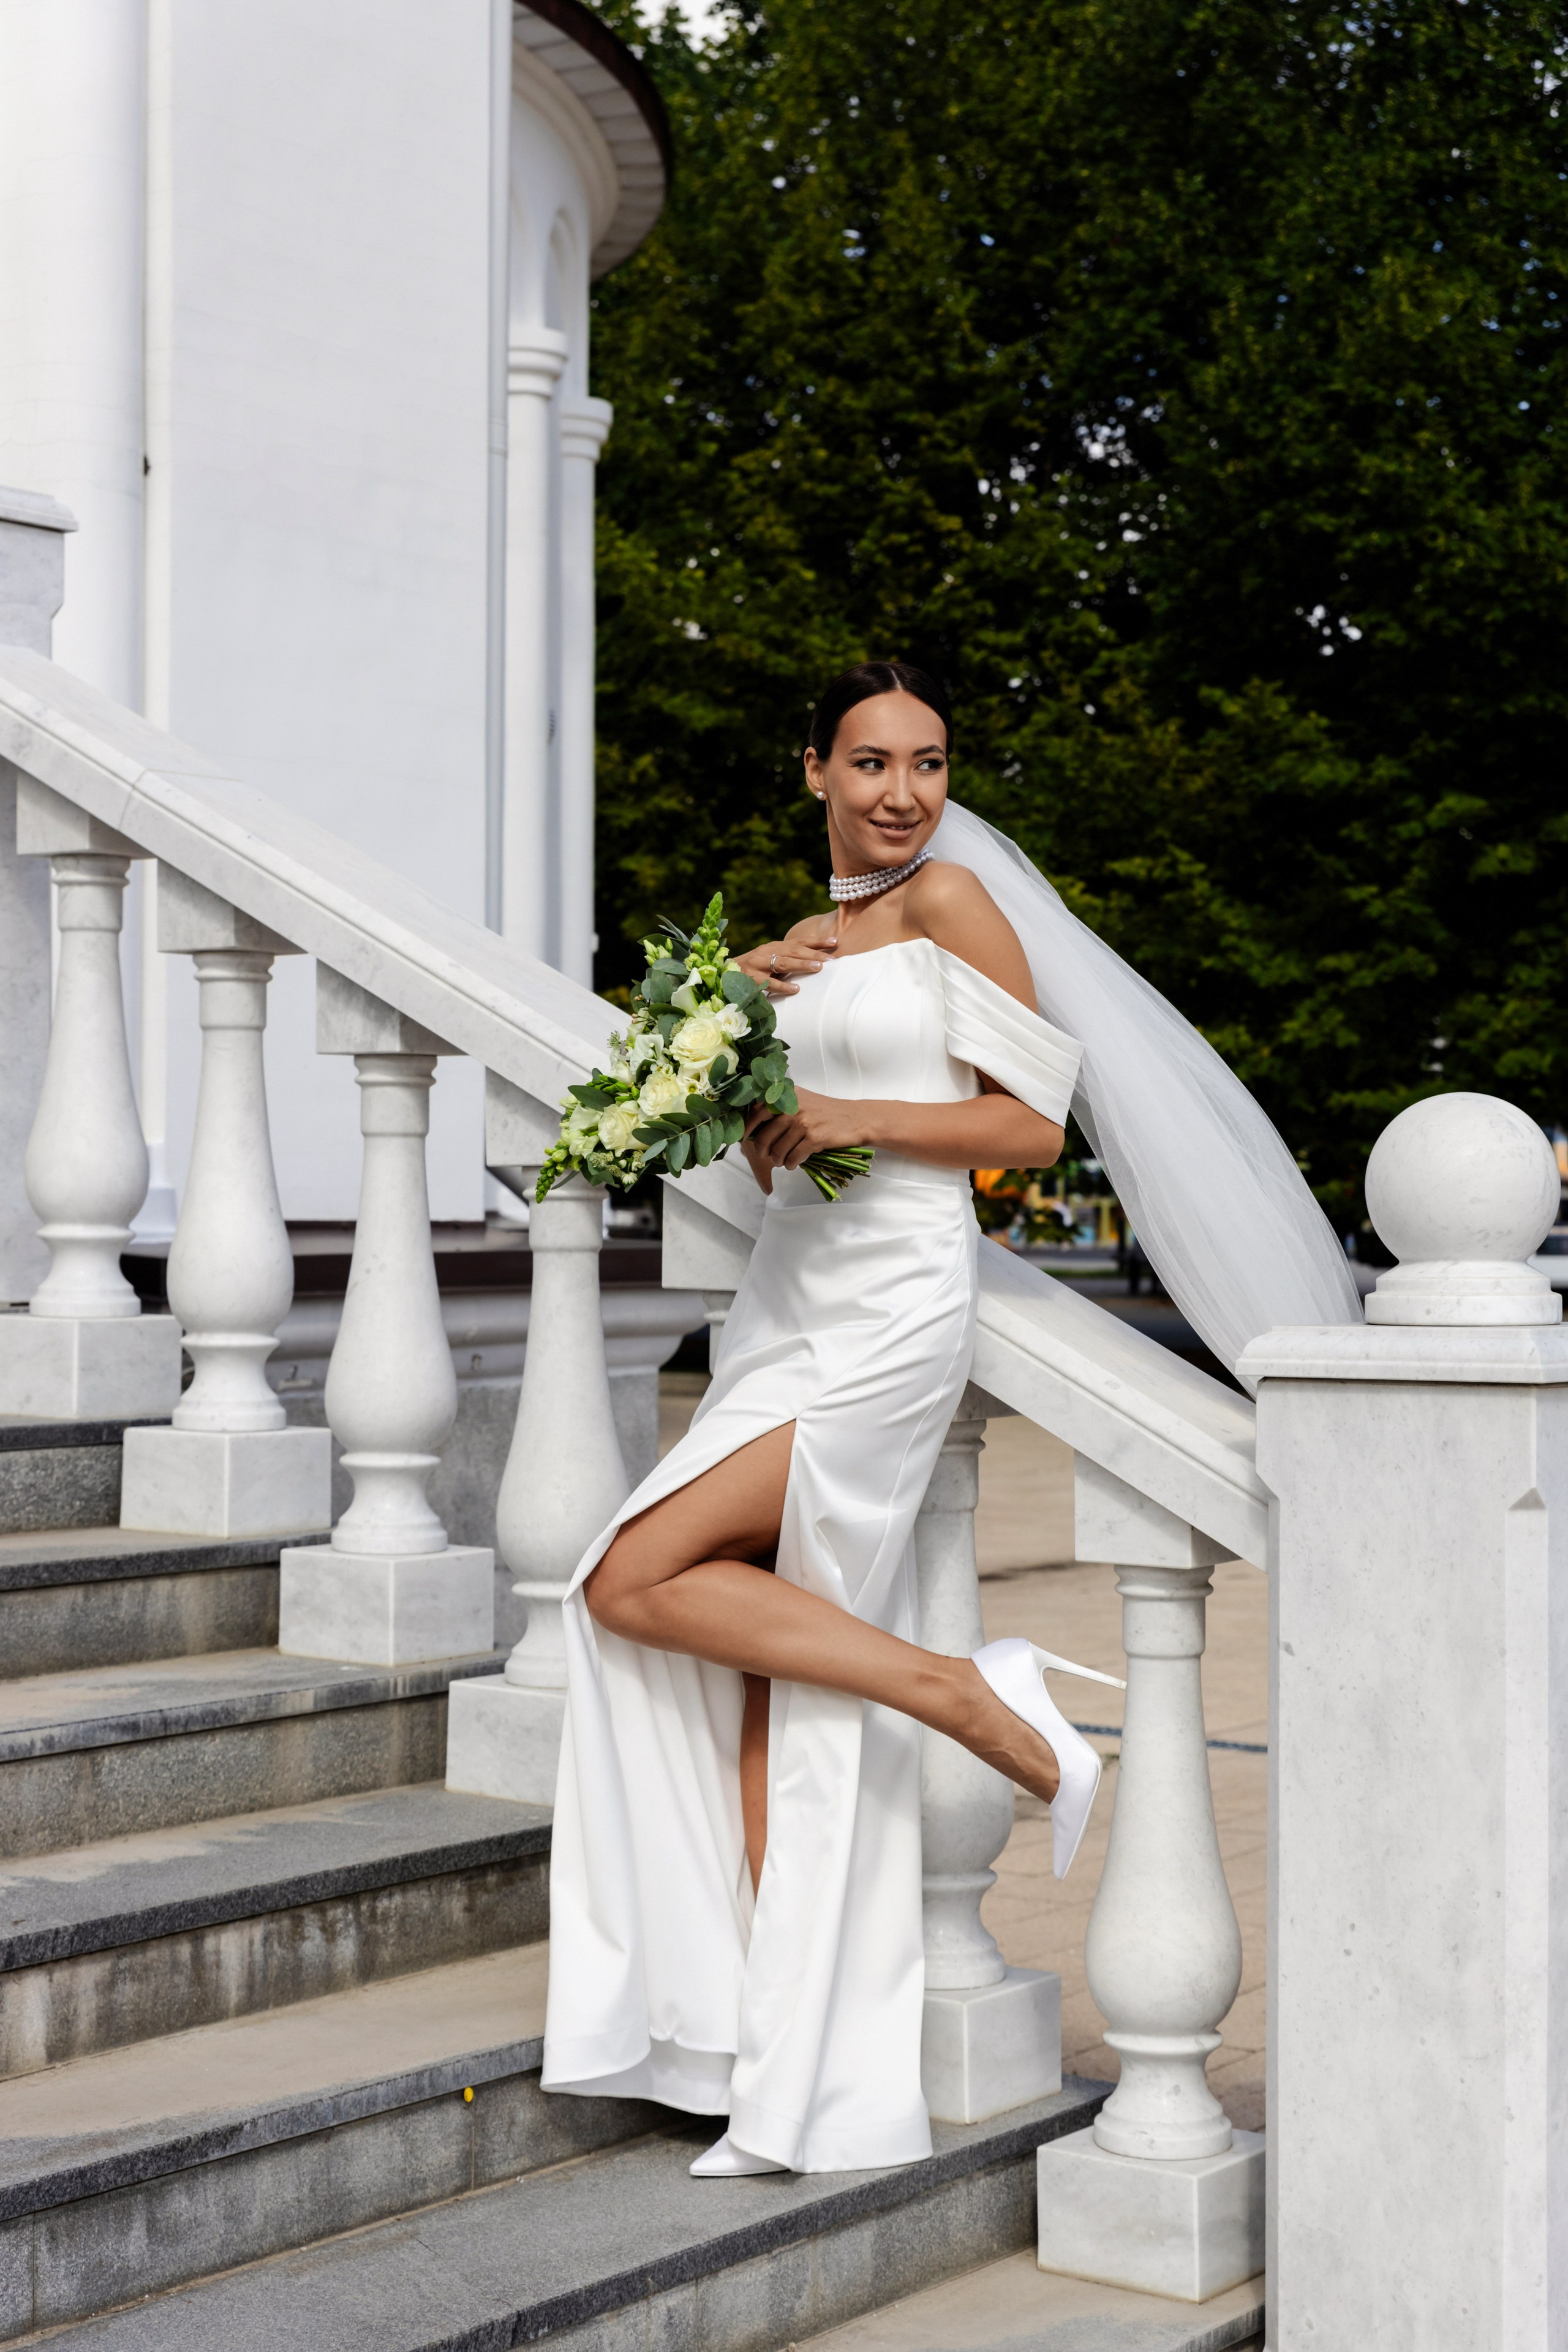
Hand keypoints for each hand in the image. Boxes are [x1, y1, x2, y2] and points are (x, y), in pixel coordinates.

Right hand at [732, 935, 835, 995]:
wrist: (725, 974)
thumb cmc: (755, 969)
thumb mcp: (772, 960)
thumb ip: (789, 959)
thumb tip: (818, 961)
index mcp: (775, 946)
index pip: (800, 942)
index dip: (817, 941)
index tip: (836, 942)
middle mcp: (767, 952)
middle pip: (794, 950)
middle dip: (814, 953)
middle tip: (831, 959)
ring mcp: (758, 965)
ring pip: (783, 963)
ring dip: (801, 964)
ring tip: (818, 967)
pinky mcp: (751, 980)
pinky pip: (769, 984)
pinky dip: (783, 987)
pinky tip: (795, 990)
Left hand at [743, 1088, 872, 1173]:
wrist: (856, 1118)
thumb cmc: (827, 1111)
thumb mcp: (802, 1100)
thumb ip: (780, 1106)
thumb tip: (756, 1123)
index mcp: (786, 1096)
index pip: (756, 1112)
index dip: (747, 1129)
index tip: (745, 1139)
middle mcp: (792, 1107)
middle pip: (764, 1136)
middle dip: (762, 1150)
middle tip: (766, 1155)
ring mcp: (803, 1123)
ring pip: (777, 1150)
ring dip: (778, 1160)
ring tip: (783, 1160)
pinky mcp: (814, 1138)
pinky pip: (793, 1157)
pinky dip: (791, 1164)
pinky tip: (794, 1163)